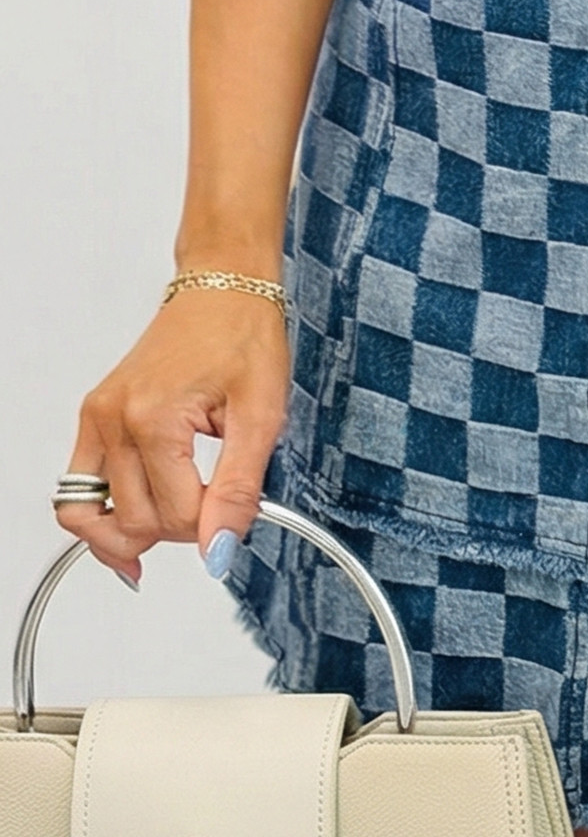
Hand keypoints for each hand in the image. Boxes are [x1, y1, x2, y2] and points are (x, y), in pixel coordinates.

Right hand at [59, 293, 289, 584]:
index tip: (237, 508)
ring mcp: (99, 417)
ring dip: (129, 533)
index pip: (174, 516)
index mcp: (153, 417)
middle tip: (214, 512)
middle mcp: (114, 419)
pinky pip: (78, 486)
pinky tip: (130, 524)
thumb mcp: (261, 414)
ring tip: (167, 533)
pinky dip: (100, 512)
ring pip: (87, 512)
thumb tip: (219, 548)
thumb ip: (239, 488)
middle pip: (132, 520)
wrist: (225, 289)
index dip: (211, 527)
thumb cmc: (243, 333)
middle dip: (177, 531)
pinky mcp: (96, 416)